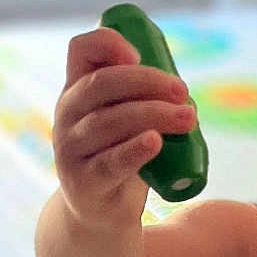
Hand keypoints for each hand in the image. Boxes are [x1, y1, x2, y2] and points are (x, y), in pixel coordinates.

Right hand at [52, 27, 197, 226]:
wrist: (101, 213)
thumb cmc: (118, 157)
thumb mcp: (123, 121)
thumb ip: (139, 98)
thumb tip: (181, 90)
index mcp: (77, 90)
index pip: (81, 50)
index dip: (108, 43)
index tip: (140, 54)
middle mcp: (67, 114)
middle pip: (102, 84)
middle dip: (147, 82)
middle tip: (183, 91)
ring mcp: (71, 149)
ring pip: (110, 122)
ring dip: (154, 115)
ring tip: (188, 118)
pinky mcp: (84, 182)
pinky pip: (110, 162)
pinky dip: (134, 150)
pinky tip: (155, 141)